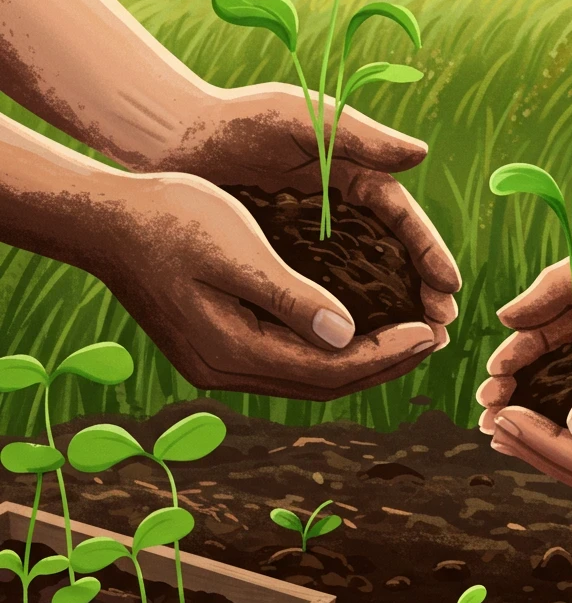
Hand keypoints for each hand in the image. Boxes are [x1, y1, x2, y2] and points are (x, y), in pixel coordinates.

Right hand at [92, 170, 444, 399]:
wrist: (105, 219)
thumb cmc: (170, 219)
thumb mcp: (238, 249)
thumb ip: (291, 296)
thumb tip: (348, 334)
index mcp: (233, 349)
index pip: (330, 368)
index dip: (386, 353)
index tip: (431, 332)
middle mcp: (226, 369)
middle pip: (322, 383)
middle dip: (383, 364)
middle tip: (434, 341)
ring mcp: (217, 362)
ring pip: (305, 376)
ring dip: (359, 361)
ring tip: (407, 339)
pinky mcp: (213, 347)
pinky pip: (285, 360)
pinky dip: (326, 351)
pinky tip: (352, 331)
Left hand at [161, 84, 460, 326]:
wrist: (168, 139)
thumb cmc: (234, 118)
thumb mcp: (299, 117)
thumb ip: (357, 135)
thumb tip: (420, 154)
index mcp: (352, 172)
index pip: (401, 217)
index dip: (428, 251)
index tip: (449, 286)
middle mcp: (337, 206)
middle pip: (390, 255)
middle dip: (419, 291)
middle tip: (440, 329)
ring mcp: (308, 234)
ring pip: (358, 279)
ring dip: (387, 312)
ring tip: (411, 346)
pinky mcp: (277, 255)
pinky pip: (316, 292)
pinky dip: (338, 317)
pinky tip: (350, 347)